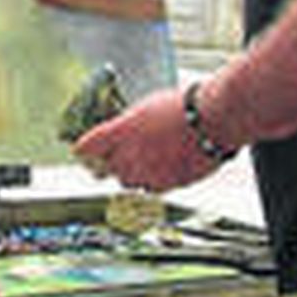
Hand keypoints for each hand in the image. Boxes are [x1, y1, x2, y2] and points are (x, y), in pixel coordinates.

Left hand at [72, 87, 219, 192]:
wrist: (214, 120)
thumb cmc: (185, 107)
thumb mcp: (146, 107)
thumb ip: (126, 125)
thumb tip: (118, 132)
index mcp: (120, 131)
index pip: (86, 147)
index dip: (83, 149)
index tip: (82, 150)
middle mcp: (129, 156)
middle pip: (104, 169)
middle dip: (106, 163)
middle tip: (112, 157)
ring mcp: (147, 173)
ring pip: (126, 182)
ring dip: (128, 173)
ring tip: (142, 160)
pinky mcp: (167, 185)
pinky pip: (149, 189)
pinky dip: (150, 182)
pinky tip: (160, 168)